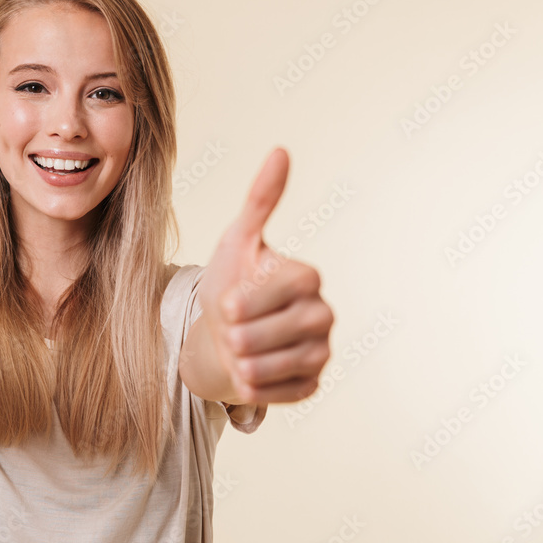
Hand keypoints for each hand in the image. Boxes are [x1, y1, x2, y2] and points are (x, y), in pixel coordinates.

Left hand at [197, 148, 333, 403]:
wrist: (219, 335)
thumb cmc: (230, 284)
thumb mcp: (237, 241)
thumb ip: (260, 200)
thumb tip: (281, 150)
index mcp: (308, 278)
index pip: (288, 288)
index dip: (250, 299)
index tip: (229, 303)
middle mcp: (323, 314)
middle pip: (276, 331)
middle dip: (239, 333)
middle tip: (231, 329)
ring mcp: (322, 352)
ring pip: (273, 365)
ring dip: (241, 360)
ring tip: (236, 349)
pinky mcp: (311, 385)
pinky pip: (279, 393)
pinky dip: (254, 385)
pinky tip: (246, 370)